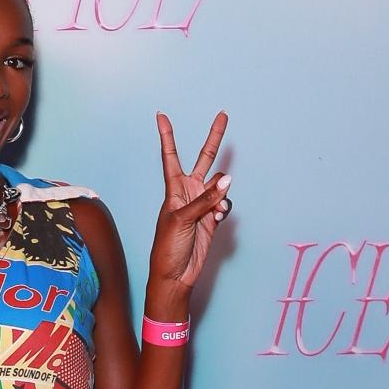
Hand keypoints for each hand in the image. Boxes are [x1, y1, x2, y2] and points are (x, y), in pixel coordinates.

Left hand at [148, 111, 231, 291]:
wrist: (176, 273)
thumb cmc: (168, 246)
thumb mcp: (183, 219)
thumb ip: (206, 199)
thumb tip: (227, 179)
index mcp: (173, 188)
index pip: (170, 155)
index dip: (167, 135)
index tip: (161, 115)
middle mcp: (189, 191)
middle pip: (204, 158)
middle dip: (214, 138)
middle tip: (223, 115)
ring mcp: (203, 203)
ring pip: (221, 185)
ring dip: (221, 195)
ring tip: (214, 210)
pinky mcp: (213, 217)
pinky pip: (225, 205)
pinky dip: (224, 211)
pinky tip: (217, 220)